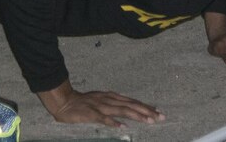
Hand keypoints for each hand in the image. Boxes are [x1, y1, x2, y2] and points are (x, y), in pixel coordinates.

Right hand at [37, 80, 164, 127]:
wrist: (64, 101)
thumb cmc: (83, 103)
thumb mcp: (101, 101)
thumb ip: (114, 105)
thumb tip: (127, 114)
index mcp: (111, 97)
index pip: (132, 102)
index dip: (145, 106)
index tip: (158, 112)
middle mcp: (108, 100)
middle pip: (131, 105)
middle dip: (146, 111)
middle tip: (160, 116)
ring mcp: (100, 106)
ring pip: (121, 111)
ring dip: (136, 115)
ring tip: (148, 121)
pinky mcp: (91, 114)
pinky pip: (104, 119)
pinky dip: (114, 123)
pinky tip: (123, 128)